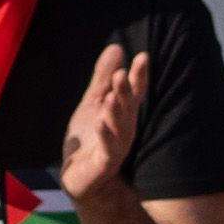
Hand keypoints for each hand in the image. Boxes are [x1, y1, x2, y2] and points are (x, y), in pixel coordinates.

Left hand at [61, 44, 149, 206]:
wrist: (80, 176)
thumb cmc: (91, 138)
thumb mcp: (93, 103)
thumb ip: (103, 78)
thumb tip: (117, 47)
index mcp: (122, 113)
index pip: (133, 92)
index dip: (139, 76)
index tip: (143, 56)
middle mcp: (124, 129)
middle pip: (127, 108)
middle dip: (125, 91)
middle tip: (122, 73)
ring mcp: (116, 146)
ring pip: (119, 128)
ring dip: (116, 113)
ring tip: (111, 96)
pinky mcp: (104, 163)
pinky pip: (108, 150)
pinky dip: (105, 137)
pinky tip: (100, 124)